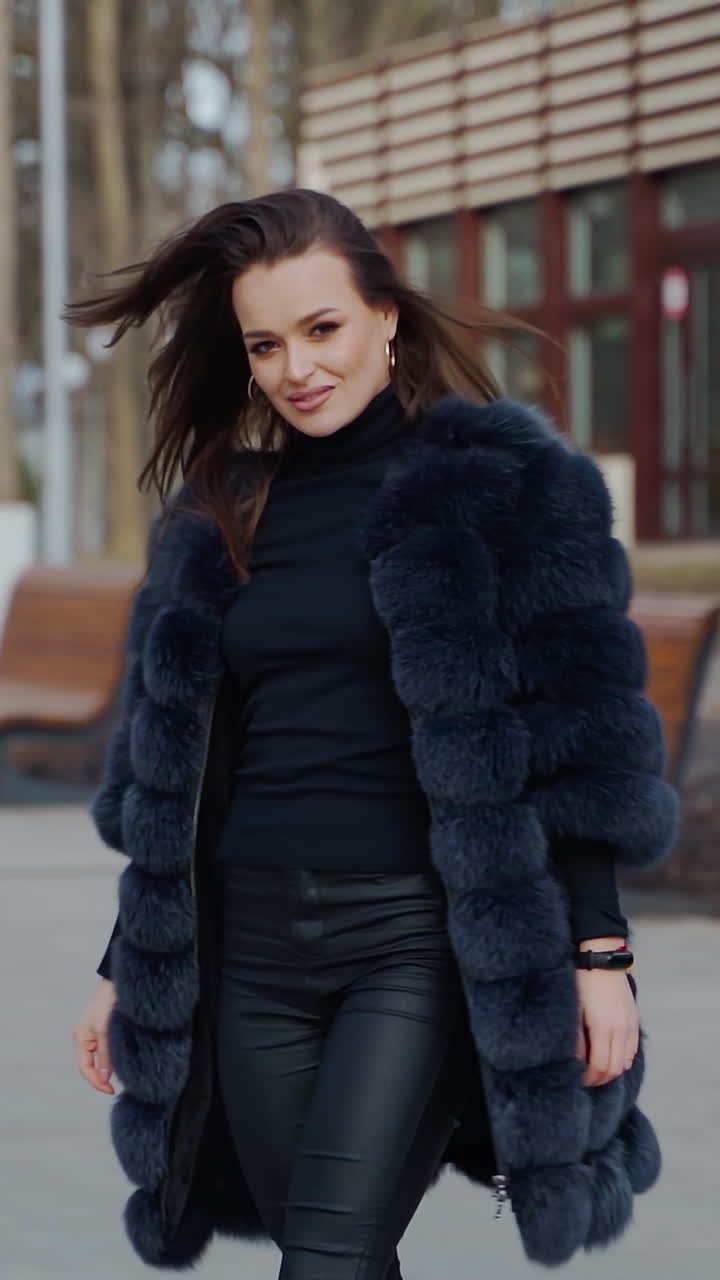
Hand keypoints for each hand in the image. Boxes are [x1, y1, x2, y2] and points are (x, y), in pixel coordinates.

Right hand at [73, 979, 116, 1093]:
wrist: (119, 982)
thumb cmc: (108, 1001)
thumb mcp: (105, 1031)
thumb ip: (105, 1055)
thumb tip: (105, 1078)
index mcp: (81, 1038)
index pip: (86, 1068)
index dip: (97, 1082)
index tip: (110, 1090)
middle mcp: (87, 1038)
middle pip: (92, 1066)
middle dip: (103, 1077)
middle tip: (117, 1086)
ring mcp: (96, 1034)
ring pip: (101, 1059)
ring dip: (109, 1068)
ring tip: (122, 1075)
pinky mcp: (106, 1030)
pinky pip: (108, 1050)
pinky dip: (114, 1058)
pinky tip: (124, 1061)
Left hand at [575, 937, 638, 1086]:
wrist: (603, 961)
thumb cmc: (583, 982)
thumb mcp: (575, 1010)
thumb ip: (576, 1039)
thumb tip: (576, 1062)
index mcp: (603, 1028)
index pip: (600, 1067)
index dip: (589, 1078)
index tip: (579, 1079)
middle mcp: (621, 1030)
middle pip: (615, 1069)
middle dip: (600, 1078)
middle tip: (586, 1078)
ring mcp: (631, 1025)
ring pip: (626, 1062)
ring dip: (612, 1070)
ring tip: (596, 1068)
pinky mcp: (635, 1020)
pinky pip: (632, 1050)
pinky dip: (622, 1059)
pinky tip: (609, 1055)